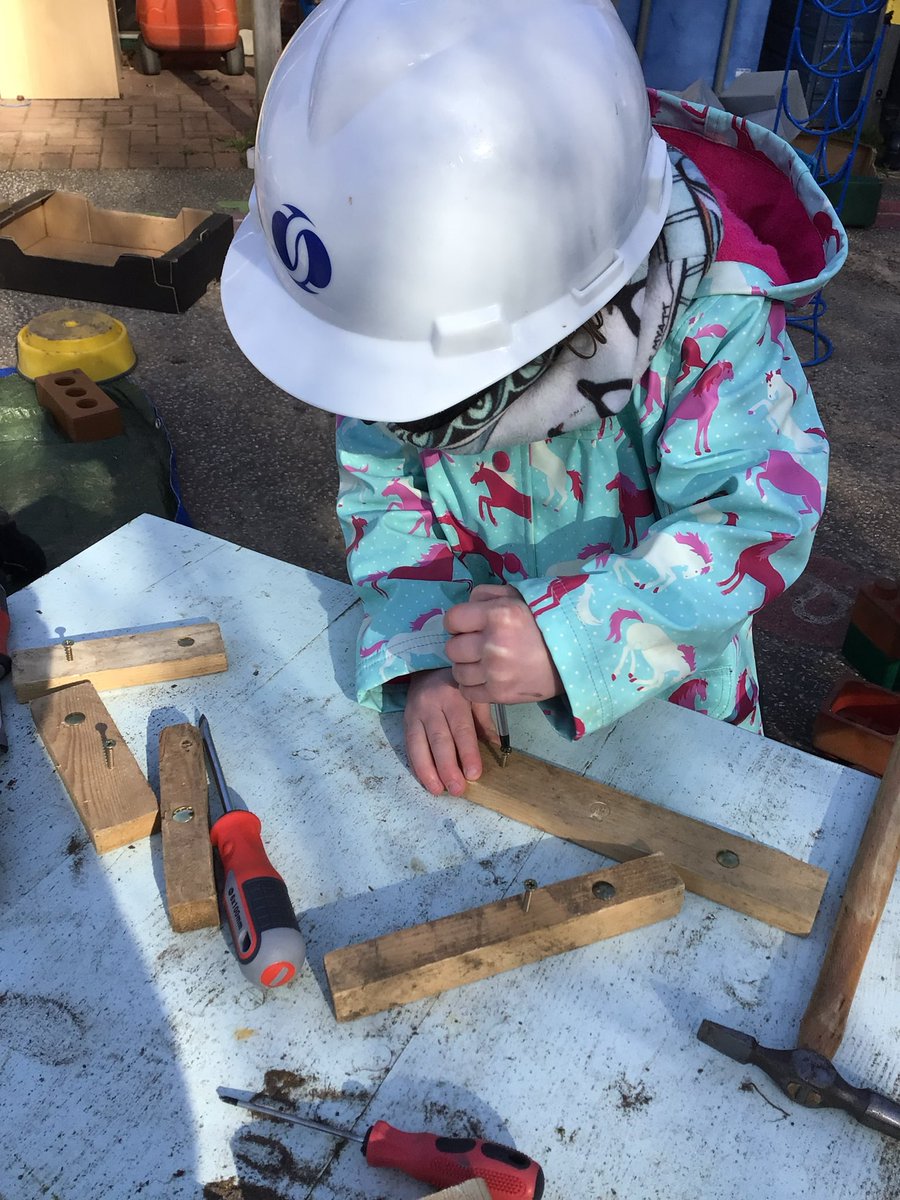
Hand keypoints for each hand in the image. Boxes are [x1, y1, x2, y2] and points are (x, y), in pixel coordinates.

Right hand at [404, 668, 495, 795]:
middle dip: (448, 768)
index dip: (467, 753)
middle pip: (439, 740)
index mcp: (454, 696)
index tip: (473, 775)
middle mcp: (432, 704)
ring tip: (438, 791)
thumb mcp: (474, 696)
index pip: (461, 728)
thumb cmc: (457, 686)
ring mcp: (415, 713)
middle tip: (457, 789)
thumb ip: (483, 721)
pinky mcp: (405, 722)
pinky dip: (416, 766)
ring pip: (419, 746)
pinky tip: (425, 781)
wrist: (426, 669)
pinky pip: (409, 747)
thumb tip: (496, 747)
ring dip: (428, 772)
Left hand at [443, 584, 562, 703]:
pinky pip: (468, 692)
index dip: (456, 623)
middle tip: (476, 646)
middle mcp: (493, 644)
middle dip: (461, 645)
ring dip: (466, 667)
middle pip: (452, 648)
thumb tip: (465, 606)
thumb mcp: (518, 596)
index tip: (466, 626)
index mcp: (498, 614)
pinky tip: (486, 678)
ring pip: (458, 672)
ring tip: (481, 663)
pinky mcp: (500, 694)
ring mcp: (495, 672)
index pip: (452, 619)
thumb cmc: (545, 621)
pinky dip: (473, 686)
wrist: (576, 653)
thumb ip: (487, 595)